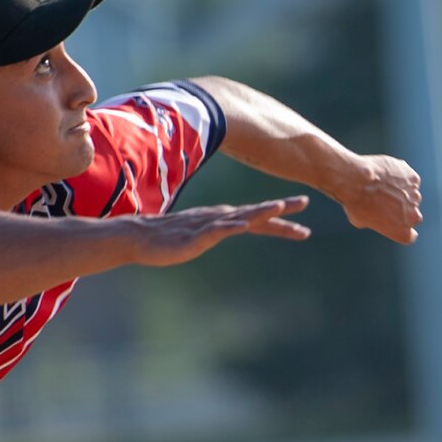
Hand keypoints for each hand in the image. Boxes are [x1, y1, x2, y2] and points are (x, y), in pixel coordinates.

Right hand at [130, 196, 310, 266]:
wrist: (136, 238)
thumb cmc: (166, 239)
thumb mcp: (197, 237)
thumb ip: (214, 233)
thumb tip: (227, 231)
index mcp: (222, 220)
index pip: (256, 218)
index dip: (280, 218)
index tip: (302, 221)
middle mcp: (219, 218)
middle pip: (256, 212)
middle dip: (281, 208)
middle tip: (305, 202)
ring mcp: (208, 225)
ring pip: (240, 217)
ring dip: (260, 211)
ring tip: (279, 205)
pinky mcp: (195, 235)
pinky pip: (216, 230)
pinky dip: (231, 227)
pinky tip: (244, 226)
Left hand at [339, 155, 422, 244]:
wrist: (358, 180)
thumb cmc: (357, 203)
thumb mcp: (361, 221)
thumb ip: (376, 221)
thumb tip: (375, 214)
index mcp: (402, 234)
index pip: (409, 235)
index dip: (401, 227)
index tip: (395, 222)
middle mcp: (413, 218)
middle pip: (412, 215)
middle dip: (402, 209)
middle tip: (386, 201)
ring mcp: (415, 197)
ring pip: (411, 195)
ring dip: (401, 192)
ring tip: (383, 186)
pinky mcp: (414, 179)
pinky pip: (409, 179)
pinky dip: (401, 177)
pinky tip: (386, 175)